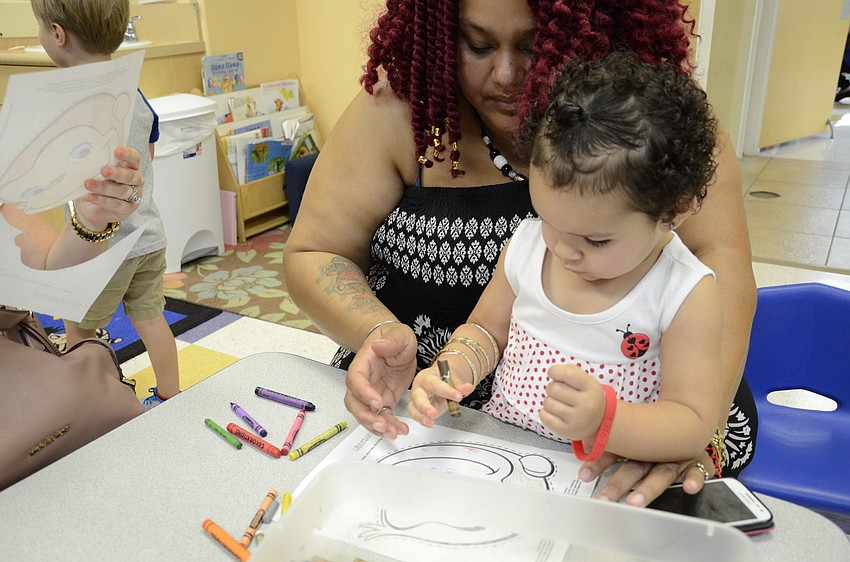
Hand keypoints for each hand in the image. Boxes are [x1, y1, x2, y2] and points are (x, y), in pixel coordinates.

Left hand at [74, 146, 143, 227]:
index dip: (128, 154)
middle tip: (104, 171)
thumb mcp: (97, 171)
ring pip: (123, 191)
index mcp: (131, 167)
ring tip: (89, 184)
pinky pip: (117, 204)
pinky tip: (92, 196)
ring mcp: (134, 195)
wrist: (91, 206)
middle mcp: (136, 180)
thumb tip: (85, 153)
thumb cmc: (97, 183)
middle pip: (131, 176)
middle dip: (117, 173)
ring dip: (105, 187)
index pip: (134, 158)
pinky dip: (103, 200)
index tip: (117, 151)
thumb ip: (98, 163)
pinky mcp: (128, 209)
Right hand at [343, 321, 417, 439]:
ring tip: (393, 433)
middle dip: (366, 417)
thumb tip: (378, 346)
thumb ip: (390, 341)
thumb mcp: (399, 334)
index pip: (356, 380)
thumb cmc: (395, 337)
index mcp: (363, 363)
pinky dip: (389, 427)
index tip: (377, 401)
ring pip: (366, 415)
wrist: (399, 344)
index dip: (364, 393)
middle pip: (354, 403)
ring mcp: (372, 393)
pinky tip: (399, 431)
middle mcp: (364, 381)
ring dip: (377, 427)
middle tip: (382, 424)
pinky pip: (382, 417)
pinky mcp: (383, 401)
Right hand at [407, 364, 471, 427]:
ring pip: (413, 408)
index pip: (435, 384)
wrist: (440, 381)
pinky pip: (415, 415)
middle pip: (418, 397)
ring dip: (421, 416)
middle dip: (425, 406)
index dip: (446, 391)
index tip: (458, 396)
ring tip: (430, 422)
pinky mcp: (417, 409)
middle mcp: (419, 388)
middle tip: (433, 413)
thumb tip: (468, 387)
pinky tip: (429, 423)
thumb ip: (460, 386)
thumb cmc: (443, 379)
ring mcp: (416, 399)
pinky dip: (422, 420)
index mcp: (426, 377)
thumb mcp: (452, 380)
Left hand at [540, 364, 604, 440]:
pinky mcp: (568, 431)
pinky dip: (544, 412)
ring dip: (549, 400)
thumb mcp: (587, 380)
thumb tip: (553, 372)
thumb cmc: (588, 396)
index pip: (568, 374)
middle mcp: (586, 404)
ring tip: (558, 403)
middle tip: (558, 391)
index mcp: (591, 388)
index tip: (553, 373)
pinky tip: (552, 412)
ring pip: (548, 403)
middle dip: (551, 387)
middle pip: (554, 388)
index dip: (555, 371)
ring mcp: (577, 419)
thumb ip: (571, 371)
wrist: (600, 422)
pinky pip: (545, 418)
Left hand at [579, 449, 714, 505]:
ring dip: (648, 489)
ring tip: (635, 502)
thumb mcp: (635, 437)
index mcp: (638, 443)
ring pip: (660, 474)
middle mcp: (655, 451)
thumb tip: (585, 444)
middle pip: (634, 467)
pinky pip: (698, 471)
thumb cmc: (658, 436)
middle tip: (604, 498)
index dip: (598, 463)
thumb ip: (612, 446)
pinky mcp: (697, 463)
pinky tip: (689, 487)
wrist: (692, 418)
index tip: (585, 476)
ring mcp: (676, 458)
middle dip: (618, 484)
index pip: (615, 452)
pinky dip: (694, 479)